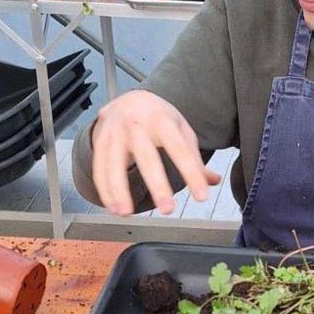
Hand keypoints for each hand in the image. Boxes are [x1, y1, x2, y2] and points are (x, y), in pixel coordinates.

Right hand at [91, 90, 220, 215]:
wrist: (128, 99)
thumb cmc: (158, 118)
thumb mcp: (180, 129)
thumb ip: (194, 157)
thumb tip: (214, 181)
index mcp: (162, 120)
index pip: (180, 150)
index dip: (192, 174)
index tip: (202, 197)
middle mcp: (137, 125)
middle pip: (147, 157)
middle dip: (158, 185)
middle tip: (168, 210)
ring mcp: (115, 133)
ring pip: (115, 164)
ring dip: (119, 191)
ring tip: (127, 213)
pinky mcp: (100, 142)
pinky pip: (99, 168)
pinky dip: (105, 190)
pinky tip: (113, 207)